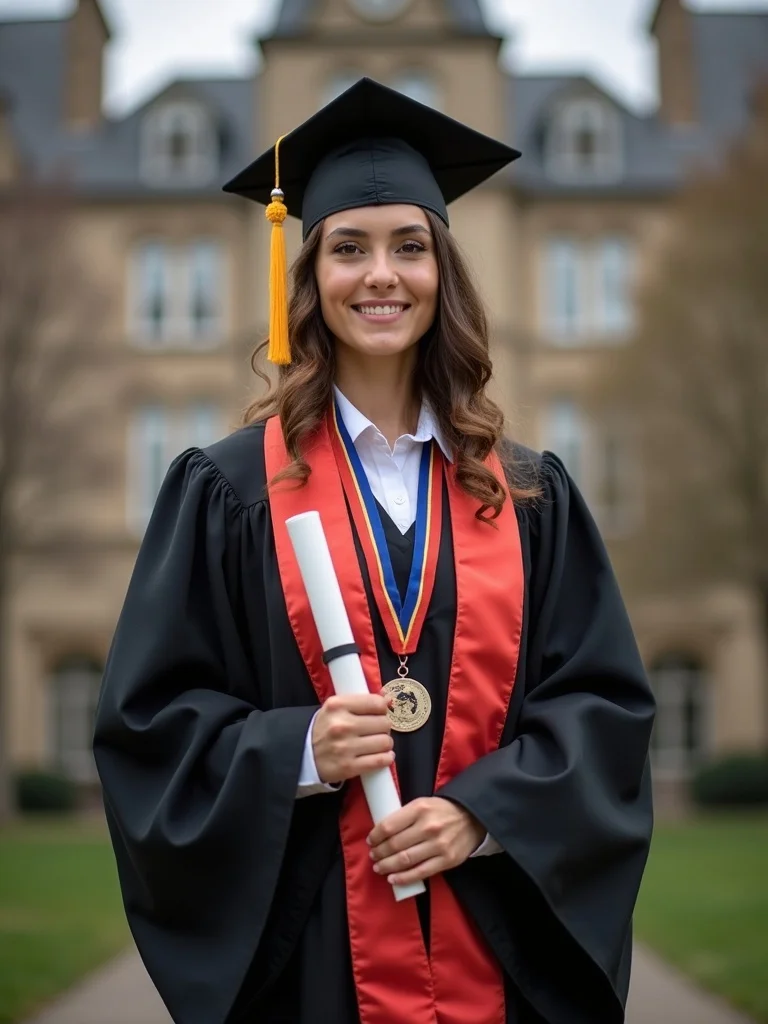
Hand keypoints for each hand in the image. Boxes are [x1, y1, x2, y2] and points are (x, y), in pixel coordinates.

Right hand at [312, 693, 393, 783]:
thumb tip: (389, 699)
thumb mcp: (337, 708)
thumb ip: (362, 701)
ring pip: (385, 742)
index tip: (378, 713)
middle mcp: (342, 725)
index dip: (382, 709)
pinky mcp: (349, 767)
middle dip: (383, 727)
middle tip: (376, 730)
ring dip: (385, 743)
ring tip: (377, 743)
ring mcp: (345, 748)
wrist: (304, 755)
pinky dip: (386, 758)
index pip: (376, 703)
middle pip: (384, 723)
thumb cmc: (325, 728)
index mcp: (338, 705)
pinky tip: (382, 756)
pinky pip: (380, 760)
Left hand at [367, 797, 485, 886]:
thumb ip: (405, 816)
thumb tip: (382, 832)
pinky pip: (421, 872)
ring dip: (387, 866)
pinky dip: (404, 878)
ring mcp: (438, 845)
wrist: (472, 818)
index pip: (389, 826)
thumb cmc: (442, 810)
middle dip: (380, 853)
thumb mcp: (422, 804)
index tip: (371, 841)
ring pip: (405, 860)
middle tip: (373, 856)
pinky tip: (393, 879)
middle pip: (395, 845)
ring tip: (379, 867)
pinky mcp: (447, 861)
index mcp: (419, 809)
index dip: (376, 836)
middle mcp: (428, 827)